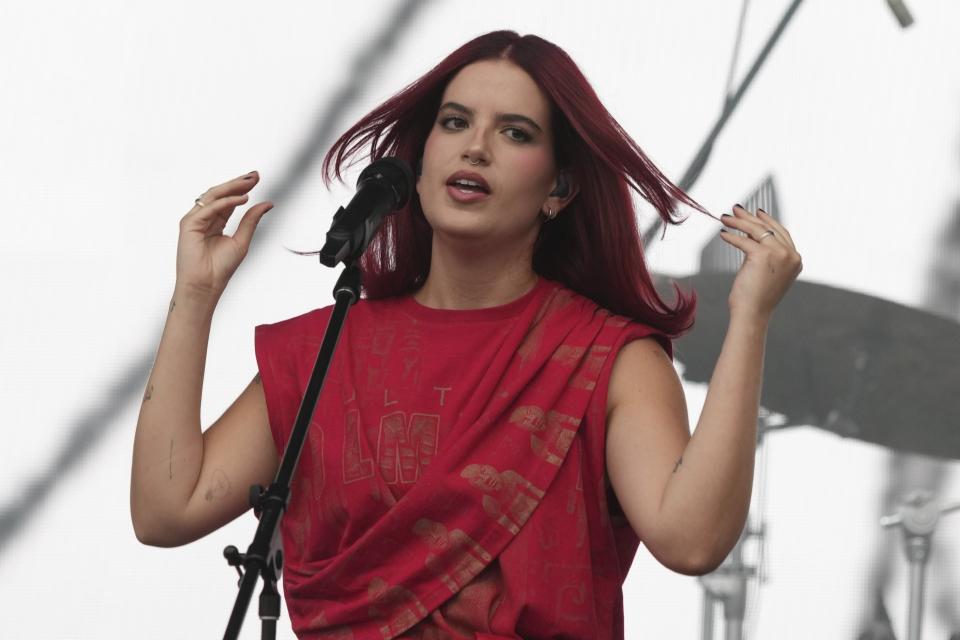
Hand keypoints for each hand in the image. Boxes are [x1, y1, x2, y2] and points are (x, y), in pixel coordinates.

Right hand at [176, 171, 273, 298]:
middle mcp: (204, 218)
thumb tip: (268, 203)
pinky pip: (209, 208)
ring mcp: (194, 220)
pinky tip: (242, 199)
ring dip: (232, 188)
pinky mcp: (188, 224)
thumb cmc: (221, 268)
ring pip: (213, 196)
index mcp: (215, 222)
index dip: (242, 188)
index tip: (257, 178)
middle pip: (221, 195)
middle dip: (238, 183)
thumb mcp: (242, 240)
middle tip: (255, 175)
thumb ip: (251, 220)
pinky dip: (226, 202)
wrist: (206, 285)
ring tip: (250, 183)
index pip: (229, 200)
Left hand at [719, 204, 801, 320]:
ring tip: (724, 218)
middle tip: (735, 209)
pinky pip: (744, 241)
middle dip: (750, 217)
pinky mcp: (763, 255)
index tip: (755, 213)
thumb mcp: (765, 271)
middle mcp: (792, 255)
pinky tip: (722, 234)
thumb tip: (750, 234)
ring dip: (738, 222)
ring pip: (756, 231)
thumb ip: (765, 253)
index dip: (767, 221)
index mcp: (796, 259)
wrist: (752, 314)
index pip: (781, 233)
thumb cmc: (755, 297)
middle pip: (768, 228)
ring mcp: (780, 254)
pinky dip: (731, 236)